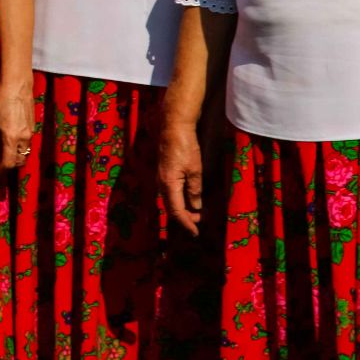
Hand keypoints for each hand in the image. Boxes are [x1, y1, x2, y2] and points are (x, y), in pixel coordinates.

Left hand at [0, 79, 34, 171]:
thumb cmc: (1, 102)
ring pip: (24, 155)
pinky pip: (27, 146)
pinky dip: (19, 150)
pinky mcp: (33, 129)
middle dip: (8, 168)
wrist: (18, 87)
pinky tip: (11, 145)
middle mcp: (23, 139)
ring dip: (14, 159)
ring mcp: (30, 134)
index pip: (8, 164)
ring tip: (3, 157)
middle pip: (18, 162)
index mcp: (11, 138)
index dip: (0, 173)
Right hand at [158, 117, 204, 236]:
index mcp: (168, 185)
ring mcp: (161, 177)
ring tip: (195, 213)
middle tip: (198, 222)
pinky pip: (170, 192)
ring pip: (170, 200)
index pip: (176, 211)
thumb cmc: (185, 147)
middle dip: (184, 218)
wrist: (173, 126)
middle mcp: (161, 184)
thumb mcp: (195, 170)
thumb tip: (195, 207)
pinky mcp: (164, 172)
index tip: (195, 232)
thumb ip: (194, 190)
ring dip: (182, 209)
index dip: (186, 223)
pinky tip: (188, 198)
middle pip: (171, 208)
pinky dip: (179, 200)